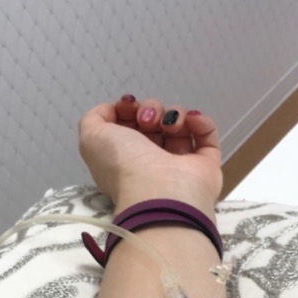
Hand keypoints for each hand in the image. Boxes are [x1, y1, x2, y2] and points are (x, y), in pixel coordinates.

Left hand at [78, 96, 222, 213]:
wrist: (160, 193)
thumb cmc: (124, 166)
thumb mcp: (92, 138)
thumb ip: (94, 119)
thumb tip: (112, 109)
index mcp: (124, 158)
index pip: (129, 125)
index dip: (127, 109)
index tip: (128, 105)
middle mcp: (151, 160)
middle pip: (154, 122)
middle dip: (150, 110)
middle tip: (147, 120)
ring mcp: (179, 163)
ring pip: (178, 125)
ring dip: (174, 114)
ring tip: (169, 125)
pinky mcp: (205, 165)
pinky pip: (206, 134)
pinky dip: (200, 122)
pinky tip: (191, 121)